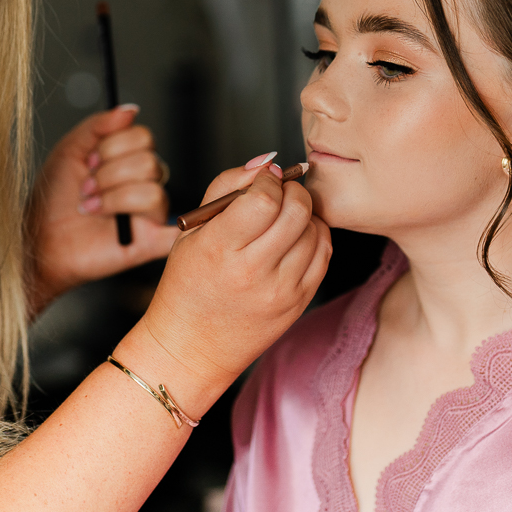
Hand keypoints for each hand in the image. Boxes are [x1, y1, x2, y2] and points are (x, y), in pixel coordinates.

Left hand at [28, 105, 180, 310]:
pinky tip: (146, 227)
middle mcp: (143, 183)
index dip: (113, 147)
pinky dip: (176, 229)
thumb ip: (98, 125)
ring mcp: (148, 213)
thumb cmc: (53, 197)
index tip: (88, 163)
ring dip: (113, 199)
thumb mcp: (69, 150)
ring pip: (153, 193)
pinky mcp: (148, 242)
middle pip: (150, 163)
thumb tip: (130, 110)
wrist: (38, 237)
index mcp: (128, 159)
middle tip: (85, 190)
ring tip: (91, 209)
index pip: (144, 138)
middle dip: (109, 175)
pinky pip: (176, 233)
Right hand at [119, 159, 330, 409]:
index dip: (268, 181)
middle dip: (292, 191)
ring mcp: (281, 290)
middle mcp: (253, 272)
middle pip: (296, 210)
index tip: (262, 182)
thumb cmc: (187, 286)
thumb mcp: (192, 231)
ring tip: (284, 218)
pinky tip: (295, 239)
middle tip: (280, 193)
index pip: (264, 199)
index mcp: (219, 249)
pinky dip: (316, 237)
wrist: (191, 348)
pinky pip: (324, 255)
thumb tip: (267, 163)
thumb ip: (227, 186)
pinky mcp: (299, 303)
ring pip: (316, 230)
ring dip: (305, 214)